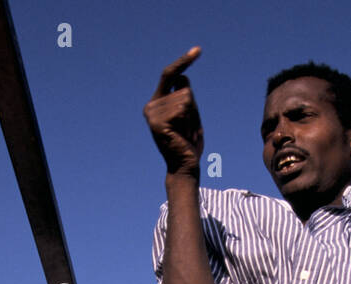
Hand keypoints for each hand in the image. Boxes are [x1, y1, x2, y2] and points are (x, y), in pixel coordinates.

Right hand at [144, 46, 203, 177]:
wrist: (185, 166)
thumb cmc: (189, 143)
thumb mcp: (190, 115)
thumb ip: (186, 96)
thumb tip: (183, 77)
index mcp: (157, 102)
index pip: (171, 74)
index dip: (184, 61)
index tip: (198, 50)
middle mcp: (151, 105)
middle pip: (185, 88)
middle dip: (193, 108)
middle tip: (187, 129)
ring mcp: (152, 113)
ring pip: (186, 98)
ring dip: (192, 117)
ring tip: (185, 133)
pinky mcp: (157, 122)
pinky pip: (183, 108)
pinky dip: (189, 122)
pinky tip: (182, 135)